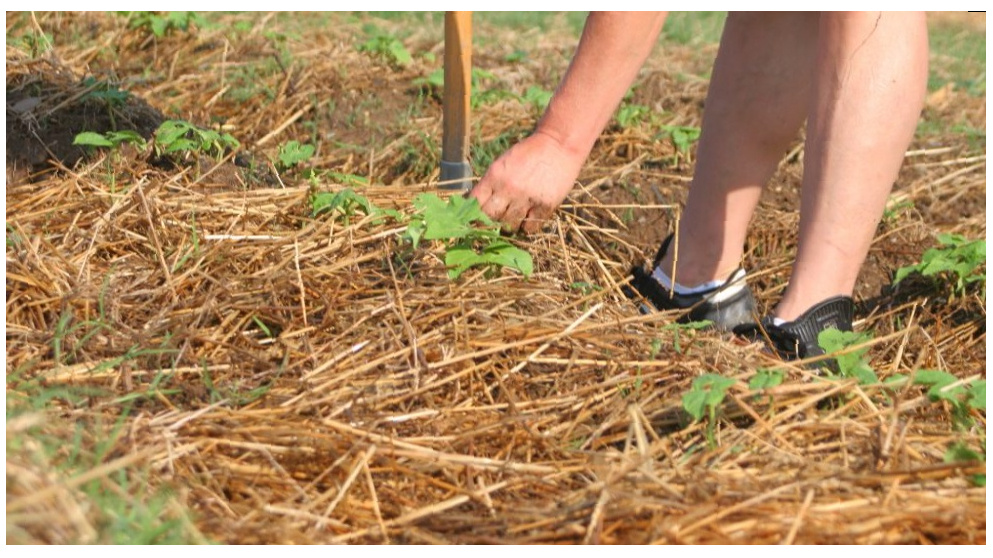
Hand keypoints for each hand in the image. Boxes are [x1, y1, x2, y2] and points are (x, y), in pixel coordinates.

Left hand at [469, 132, 584, 233]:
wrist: (558, 145)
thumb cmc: (528, 153)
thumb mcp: (504, 163)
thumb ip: (491, 182)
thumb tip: (474, 204)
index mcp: (495, 175)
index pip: (475, 202)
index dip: (473, 213)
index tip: (474, 218)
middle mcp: (509, 188)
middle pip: (491, 217)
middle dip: (490, 221)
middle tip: (495, 220)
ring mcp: (528, 198)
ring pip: (509, 225)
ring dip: (509, 225)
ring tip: (514, 217)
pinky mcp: (545, 206)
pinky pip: (530, 228)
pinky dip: (527, 226)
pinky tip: (528, 218)